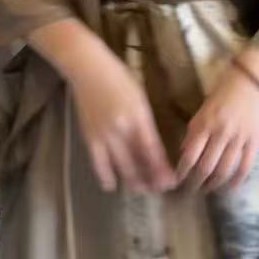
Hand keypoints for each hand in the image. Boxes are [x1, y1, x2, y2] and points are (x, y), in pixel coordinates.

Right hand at [69, 50, 175, 194]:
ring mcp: (104, 135)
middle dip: (150, 180)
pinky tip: (112, 185)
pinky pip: (99, 164)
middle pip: (139, 163)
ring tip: (141, 189)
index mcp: (138, 116)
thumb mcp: (139, 97)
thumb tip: (152, 146)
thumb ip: (146, 122)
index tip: (171, 182)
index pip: (153, 150)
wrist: (88, 69)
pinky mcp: (89, 138)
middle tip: (159, 189)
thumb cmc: (118, 78)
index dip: (162, 169)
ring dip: (132, 181)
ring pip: (120, 167)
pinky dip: (106, 176)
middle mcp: (122, 129)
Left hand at [176, 64, 258, 192]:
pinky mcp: (255, 141)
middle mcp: (220, 133)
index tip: (177, 181)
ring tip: (207, 190)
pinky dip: (236, 181)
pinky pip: (244, 167)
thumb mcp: (204, 107)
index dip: (182, 172)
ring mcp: (239, 138)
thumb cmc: (224, 89)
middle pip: (205, 167)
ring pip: (224, 170)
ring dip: (213, 185)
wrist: (253, 78)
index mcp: (204, 122)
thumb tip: (184, 152)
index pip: (190, 155)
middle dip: (196, 183)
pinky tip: (229, 188)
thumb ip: (195, 129)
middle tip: (190, 191)